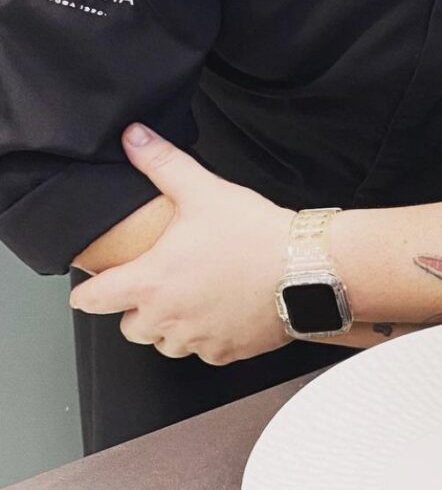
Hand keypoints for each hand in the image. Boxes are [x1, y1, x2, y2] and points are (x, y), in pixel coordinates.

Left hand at [69, 124, 296, 364]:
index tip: (92, 288)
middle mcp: (167, 319)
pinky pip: (204, 352)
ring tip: (195, 295)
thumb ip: (162, 163)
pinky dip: (209, 336)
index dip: (87, 292)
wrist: (305, 269)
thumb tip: (133, 137)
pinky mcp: (226, 352)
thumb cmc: (254, 234)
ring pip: (166, 343)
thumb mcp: (204, 190)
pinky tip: (226, 309)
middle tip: (161, 282)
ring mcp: (197, 341)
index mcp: (150, 282)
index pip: (92, 301)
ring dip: (172, 325)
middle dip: (138, 308)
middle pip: (130, 328)